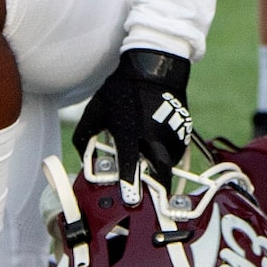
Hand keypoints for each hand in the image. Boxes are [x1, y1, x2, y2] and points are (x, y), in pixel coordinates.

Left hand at [83, 48, 195, 186]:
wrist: (153, 68)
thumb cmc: (121, 89)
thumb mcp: (95, 110)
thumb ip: (84, 137)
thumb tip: (84, 159)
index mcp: (129, 131)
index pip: (130, 164)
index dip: (130, 183)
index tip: (131, 198)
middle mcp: (152, 134)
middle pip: (161, 170)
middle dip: (158, 186)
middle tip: (151, 194)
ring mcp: (170, 131)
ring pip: (171, 162)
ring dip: (161, 170)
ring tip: (150, 168)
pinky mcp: (182, 127)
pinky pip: (177, 150)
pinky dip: (169, 156)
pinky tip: (158, 150)